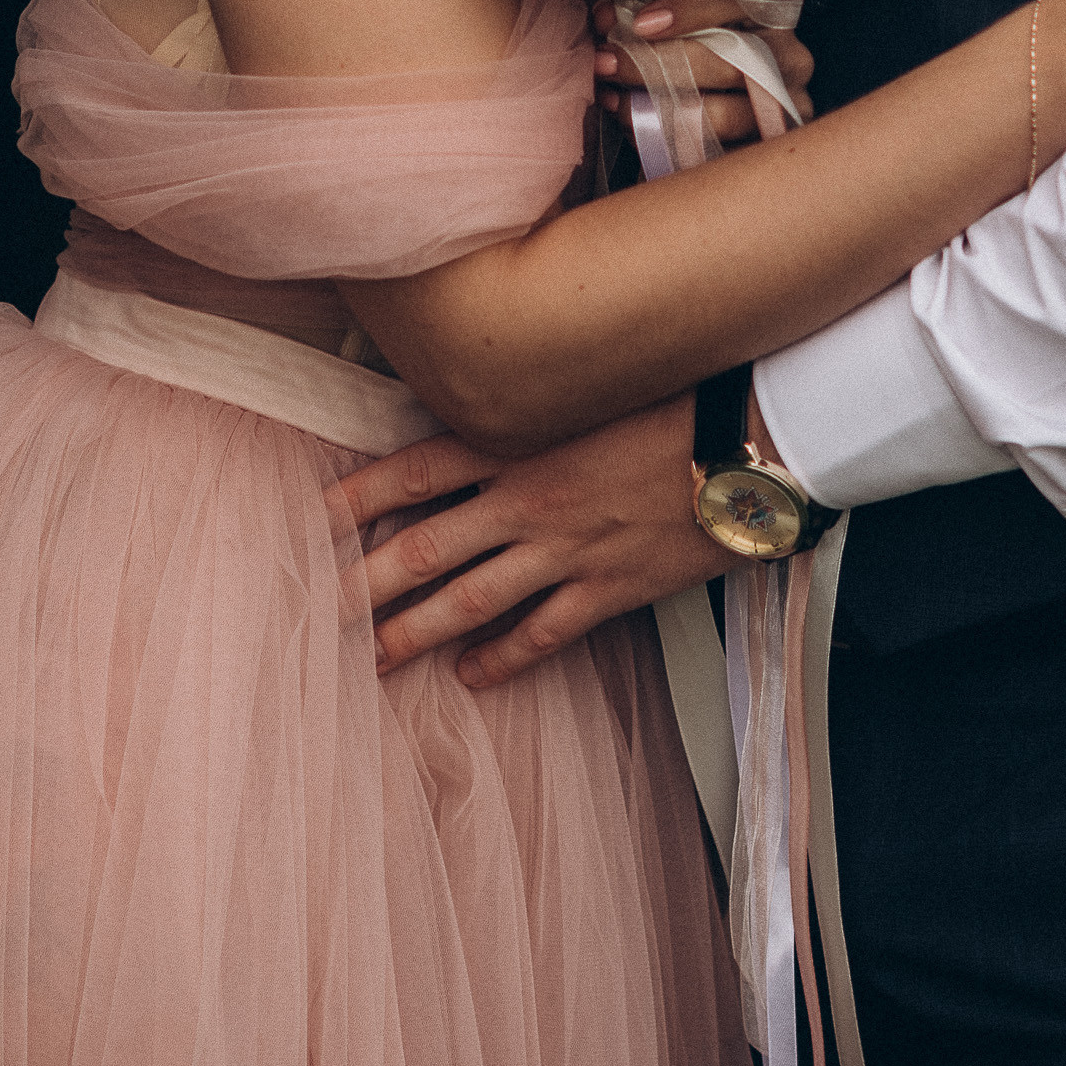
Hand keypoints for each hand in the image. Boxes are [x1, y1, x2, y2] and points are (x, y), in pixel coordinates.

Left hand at [336, 397, 724, 688]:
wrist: (750, 447)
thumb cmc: (678, 400)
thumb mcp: (593, 389)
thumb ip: (536, 405)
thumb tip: (489, 408)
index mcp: (522, 442)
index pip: (418, 469)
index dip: (361, 496)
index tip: (315, 519)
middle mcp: (530, 499)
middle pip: (427, 546)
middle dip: (365, 582)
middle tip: (317, 611)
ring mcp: (566, 551)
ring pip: (470, 601)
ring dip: (415, 631)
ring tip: (371, 658)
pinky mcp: (607, 590)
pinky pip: (541, 634)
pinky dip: (502, 658)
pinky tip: (471, 676)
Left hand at [591, 0, 816, 150]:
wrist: (728, 113)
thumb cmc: (700, 54)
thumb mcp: (686, 24)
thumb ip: (654, 16)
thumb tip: (606, 17)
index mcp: (773, 15)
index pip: (738, 0)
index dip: (690, 8)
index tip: (640, 23)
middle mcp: (792, 60)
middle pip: (727, 62)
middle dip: (655, 62)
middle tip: (604, 62)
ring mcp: (787, 110)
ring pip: (720, 115)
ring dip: (655, 107)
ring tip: (613, 100)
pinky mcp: (769, 153)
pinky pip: (715, 154)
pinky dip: (668, 142)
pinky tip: (634, 130)